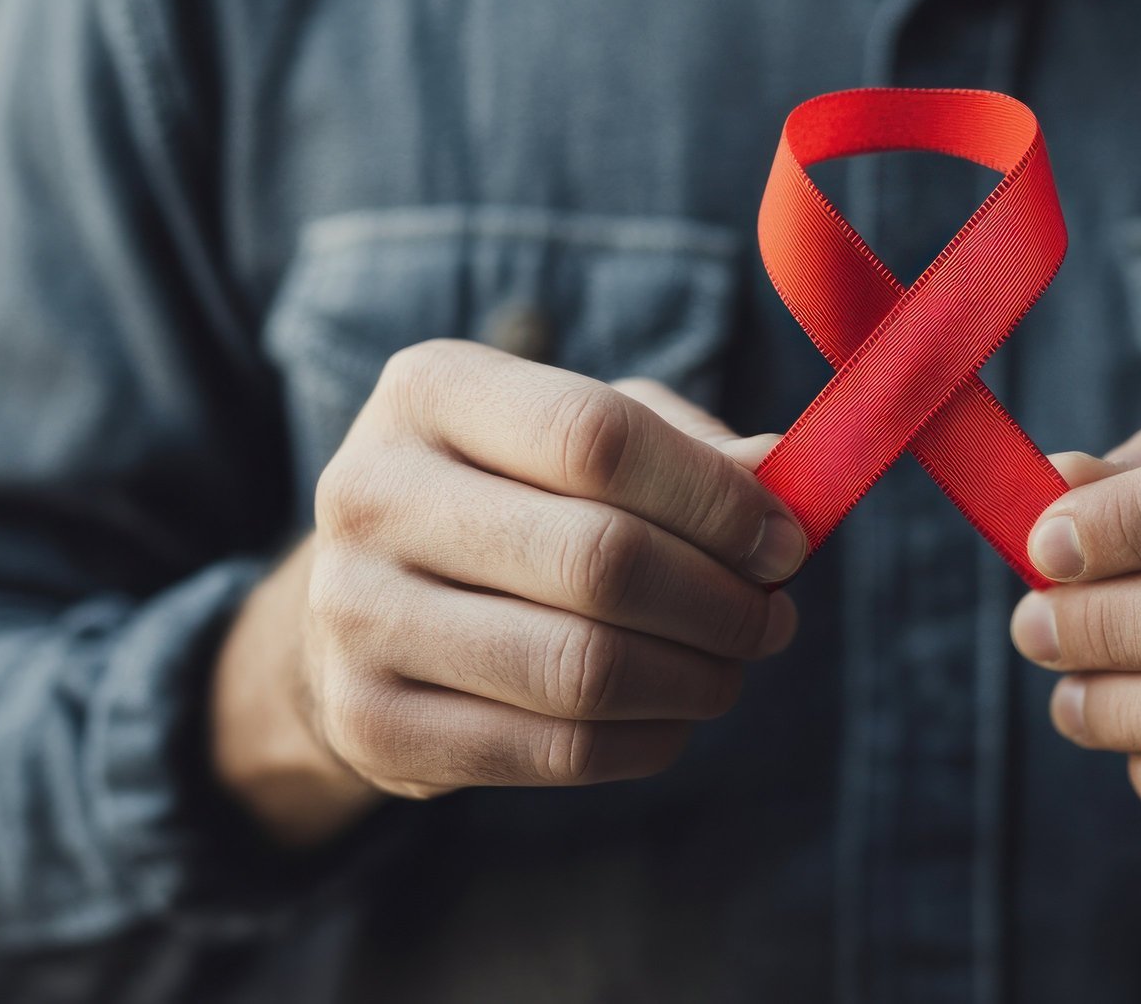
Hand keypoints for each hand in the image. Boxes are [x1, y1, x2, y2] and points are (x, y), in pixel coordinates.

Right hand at [212, 340, 805, 844]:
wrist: (369, 600)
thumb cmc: (513, 495)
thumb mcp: (583, 434)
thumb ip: (683, 445)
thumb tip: (778, 469)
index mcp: (431, 390)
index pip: (597, 436)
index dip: (715, 498)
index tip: (784, 541)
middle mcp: (370, 493)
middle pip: (599, 559)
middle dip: (721, 601)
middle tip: (773, 618)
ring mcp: (356, 615)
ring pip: (582, 668)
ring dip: (695, 678)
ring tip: (730, 667)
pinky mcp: (370, 723)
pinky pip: (555, 749)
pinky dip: (647, 741)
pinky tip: (673, 716)